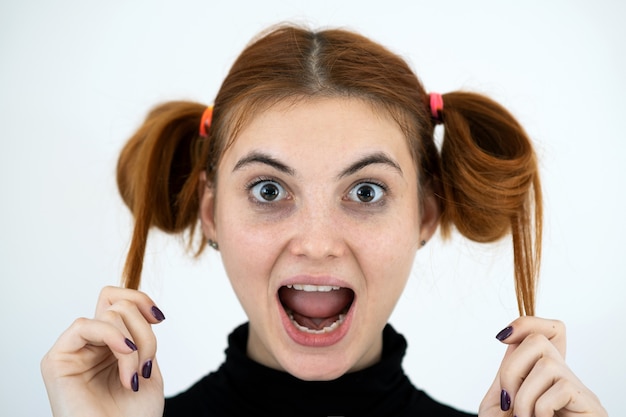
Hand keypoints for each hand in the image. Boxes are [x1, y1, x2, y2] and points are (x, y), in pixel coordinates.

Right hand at [41, 286, 165, 416]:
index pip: (118, 300)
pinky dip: (113, 336)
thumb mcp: (146, 366)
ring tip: (134, 376)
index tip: (160, 319)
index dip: (140, 300)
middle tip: (146, 364)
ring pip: (108, 314)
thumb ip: (140, 335)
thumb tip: (141, 306)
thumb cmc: (134, 416)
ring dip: (133, 343)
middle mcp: (90, 345)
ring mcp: (73, 351)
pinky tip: (125, 356)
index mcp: (110, 346)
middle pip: (118, 305)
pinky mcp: (57, 360)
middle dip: (144, 332)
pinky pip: (84, 325)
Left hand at [479, 316, 606, 416]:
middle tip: (509, 403)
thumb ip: (506, 374)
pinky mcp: (592, 406)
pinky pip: (559, 386)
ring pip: (547, 362)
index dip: (527, 322)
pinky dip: (539, 409)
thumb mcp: (500, 405)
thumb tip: (509, 339)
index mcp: (542, 377)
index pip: (550, 331)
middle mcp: (565, 378)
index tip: (501, 337)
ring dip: (524, 396)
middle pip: (542, 338)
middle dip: (512, 368)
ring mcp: (580, 392)